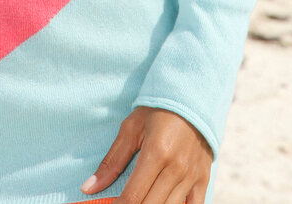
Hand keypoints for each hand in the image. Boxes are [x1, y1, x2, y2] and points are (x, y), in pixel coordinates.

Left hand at [80, 106, 212, 203]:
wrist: (191, 98)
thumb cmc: (156, 110)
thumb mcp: (131, 128)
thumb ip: (112, 161)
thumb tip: (88, 187)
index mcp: (156, 153)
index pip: (133, 196)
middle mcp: (176, 168)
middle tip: (122, 203)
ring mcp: (192, 175)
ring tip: (141, 200)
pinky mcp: (203, 179)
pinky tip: (163, 203)